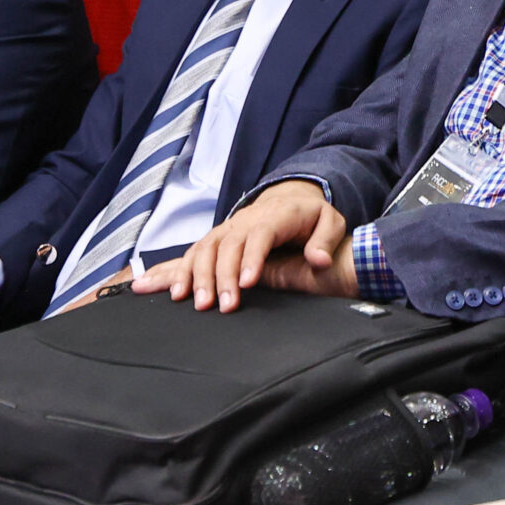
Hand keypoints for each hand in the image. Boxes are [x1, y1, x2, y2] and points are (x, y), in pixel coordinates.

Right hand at [139, 179, 347, 310]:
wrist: (290, 199)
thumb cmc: (311, 217)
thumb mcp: (330, 222)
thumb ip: (326, 240)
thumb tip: (318, 260)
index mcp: (276, 215)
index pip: (260, 234)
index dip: (252, 258)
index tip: (247, 283)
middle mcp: (246, 219)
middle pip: (228, 245)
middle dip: (223, 276)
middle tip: (225, 306)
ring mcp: (228, 228)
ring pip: (206, 248)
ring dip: (198, 276)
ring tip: (199, 303)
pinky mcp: (216, 238)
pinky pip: (194, 253)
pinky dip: (180, 271)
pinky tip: (174, 291)